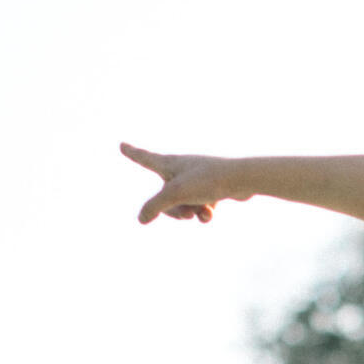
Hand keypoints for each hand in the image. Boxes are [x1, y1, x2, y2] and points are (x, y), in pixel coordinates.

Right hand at [120, 144, 246, 223]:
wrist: (241, 179)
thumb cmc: (206, 180)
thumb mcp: (176, 195)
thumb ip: (155, 207)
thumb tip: (141, 219)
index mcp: (169, 163)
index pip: (144, 158)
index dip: (133, 153)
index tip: (122, 144)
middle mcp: (180, 168)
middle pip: (163, 196)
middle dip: (172, 211)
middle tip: (186, 214)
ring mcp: (195, 179)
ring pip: (182, 204)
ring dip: (190, 212)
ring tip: (201, 210)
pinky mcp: (210, 188)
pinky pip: (199, 206)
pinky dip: (203, 212)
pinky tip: (211, 211)